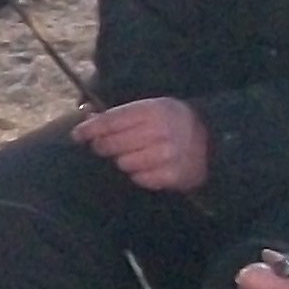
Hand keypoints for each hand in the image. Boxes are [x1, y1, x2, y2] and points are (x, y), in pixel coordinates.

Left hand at [73, 95, 211, 192]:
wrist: (211, 142)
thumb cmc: (173, 123)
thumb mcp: (151, 109)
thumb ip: (120, 114)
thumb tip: (87, 117)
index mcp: (154, 110)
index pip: (112, 120)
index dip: (91, 128)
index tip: (77, 135)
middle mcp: (160, 131)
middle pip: (112, 144)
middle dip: (104, 146)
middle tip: (108, 146)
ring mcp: (167, 155)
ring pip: (123, 163)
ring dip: (125, 161)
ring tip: (138, 154)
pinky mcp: (171, 175)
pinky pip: (139, 179)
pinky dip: (140, 174)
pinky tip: (150, 166)